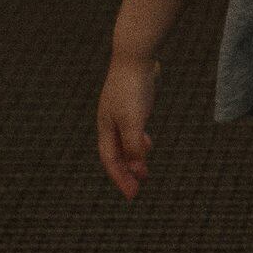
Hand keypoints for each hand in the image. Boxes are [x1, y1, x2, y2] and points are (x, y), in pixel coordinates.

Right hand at [97, 51, 159, 200]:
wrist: (135, 56)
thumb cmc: (132, 89)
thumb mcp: (134, 121)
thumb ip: (134, 145)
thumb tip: (138, 170)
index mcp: (105, 127)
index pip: (111, 160)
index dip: (121, 179)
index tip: (132, 196)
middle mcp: (109, 122)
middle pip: (115, 154)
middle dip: (126, 172)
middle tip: (137, 189)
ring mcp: (120, 112)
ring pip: (124, 142)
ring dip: (133, 158)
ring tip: (144, 171)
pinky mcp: (132, 103)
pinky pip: (132, 129)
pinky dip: (138, 141)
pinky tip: (147, 142)